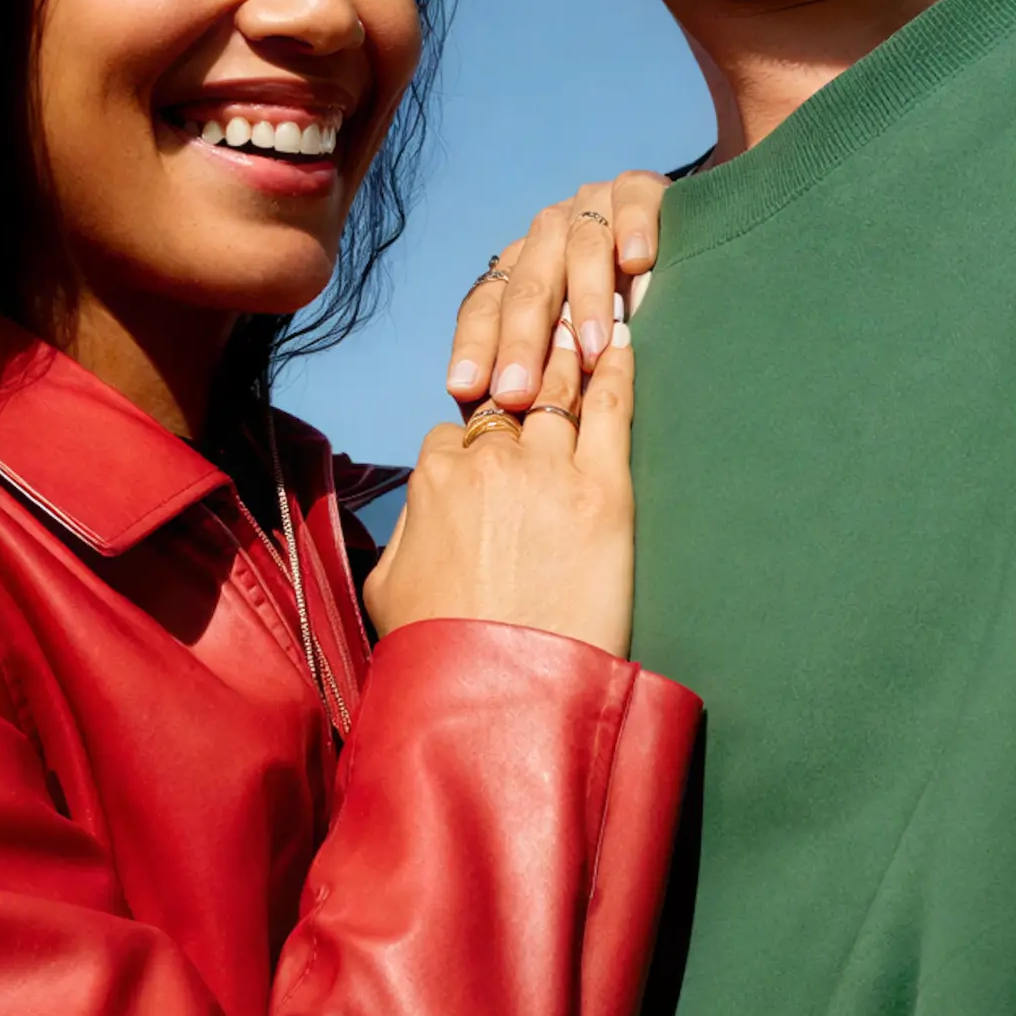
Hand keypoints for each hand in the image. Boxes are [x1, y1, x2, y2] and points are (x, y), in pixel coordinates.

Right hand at [366, 320, 635, 655]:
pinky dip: (620, 368)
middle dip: (530, 366)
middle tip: (553, 328)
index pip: (460, 430)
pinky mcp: (603, 492)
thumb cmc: (440, 654)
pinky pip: (612, 408)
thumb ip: (402, 533)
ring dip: (573, 351)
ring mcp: (546, 470)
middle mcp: (487, 460)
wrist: (498, 696)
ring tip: (589, 318)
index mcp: (434, 477)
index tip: (502, 438)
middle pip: (513, 396)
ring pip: (560, 388)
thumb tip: (415, 518)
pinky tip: (627, 339)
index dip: (482, 436)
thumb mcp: (388, 587)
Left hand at [446, 170, 668, 411]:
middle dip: (521, 341)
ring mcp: (590, 207)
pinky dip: (634, 229)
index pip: (486, 307)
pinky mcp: (638, 189)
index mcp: (519, 269)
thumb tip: (496, 420)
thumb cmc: (620, 308)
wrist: (674, 237)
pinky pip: (633, 203)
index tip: (467, 390)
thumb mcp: (572, 341)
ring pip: (580, 249)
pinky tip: (638, 260)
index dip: (476, 347)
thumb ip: (541, 369)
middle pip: (527, 287)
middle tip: (519, 391)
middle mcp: (546, 235)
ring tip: (592, 350)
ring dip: (586, 301)